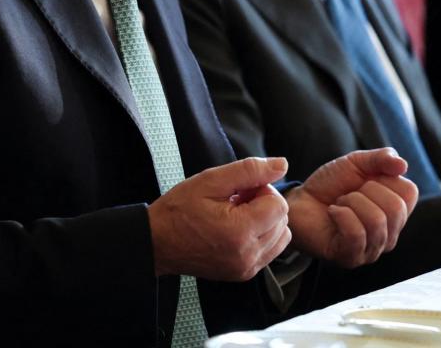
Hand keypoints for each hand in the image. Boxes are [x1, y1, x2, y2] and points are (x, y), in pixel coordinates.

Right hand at [148, 157, 291, 280]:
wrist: (157, 242)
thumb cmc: (179, 210)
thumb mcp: (211, 180)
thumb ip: (250, 170)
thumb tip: (282, 165)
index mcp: (240, 231)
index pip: (279, 205)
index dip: (262, 190)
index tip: (240, 190)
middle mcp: (247, 254)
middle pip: (282, 221)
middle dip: (265, 205)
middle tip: (237, 200)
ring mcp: (246, 268)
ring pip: (281, 237)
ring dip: (266, 222)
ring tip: (238, 215)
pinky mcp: (243, 274)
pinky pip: (270, 251)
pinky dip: (261, 237)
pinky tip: (238, 228)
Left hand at [285, 148, 418, 268]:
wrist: (300, 200)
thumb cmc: (331, 184)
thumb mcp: (357, 163)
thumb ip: (382, 158)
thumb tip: (403, 165)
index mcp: (396, 210)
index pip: (410, 192)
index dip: (384, 178)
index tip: (366, 181)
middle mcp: (390, 233)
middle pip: (396, 208)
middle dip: (366, 191)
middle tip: (350, 194)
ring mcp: (372, 249)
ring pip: (376, 221)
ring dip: (351, 203)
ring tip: (340, 204)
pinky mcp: (351, 257)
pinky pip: (356, 234)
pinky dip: (340, 215)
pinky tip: (333, 213)